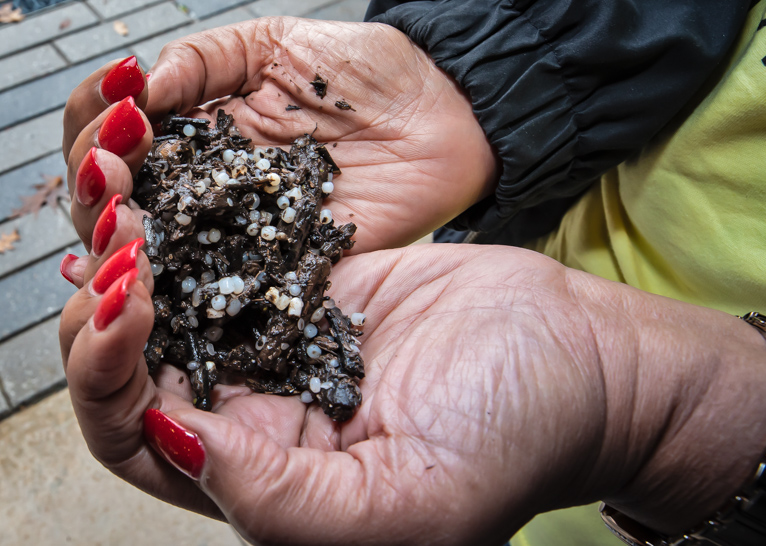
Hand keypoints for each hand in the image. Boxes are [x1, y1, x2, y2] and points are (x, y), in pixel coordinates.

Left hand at [59, 241, 765, 544]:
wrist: (579, 356)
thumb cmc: (515, 439)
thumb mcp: (405, 503)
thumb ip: (281, 499)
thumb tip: (175, 439)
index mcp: (269, 483)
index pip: (145, 444)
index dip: (112, 385)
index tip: (125, 316)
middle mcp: (263, 418)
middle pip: (141, 373)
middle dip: (106, 319)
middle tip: (117, 255)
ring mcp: (287, 346)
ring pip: (175, 310)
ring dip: (140, 266)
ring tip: (131, 216)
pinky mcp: (314, 289)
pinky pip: (231, 261)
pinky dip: (195, 234)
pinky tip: (177, 205)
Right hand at [62, 18, 496, 257]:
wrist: (440, 113)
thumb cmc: (364, 72)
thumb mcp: (276, 43)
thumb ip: (205, 60)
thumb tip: (141, 88)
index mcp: (199, 132)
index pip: (118, 138)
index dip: (97, 127)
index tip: (119, 115)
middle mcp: (209, 189)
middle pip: (121, 201)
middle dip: (98, 184)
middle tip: (114, 169)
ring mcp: (242, 234)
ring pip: (158, 252)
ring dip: (121, 237)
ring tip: (122, 214)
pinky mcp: (283, 271)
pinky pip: (225, 290)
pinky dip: (181, 289)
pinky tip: (149, 277)